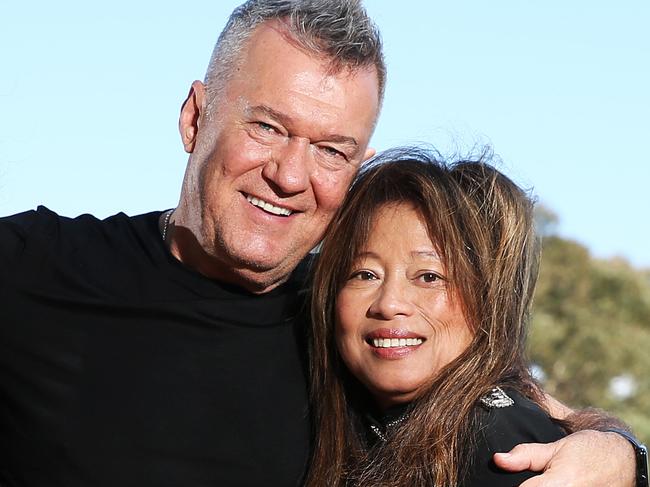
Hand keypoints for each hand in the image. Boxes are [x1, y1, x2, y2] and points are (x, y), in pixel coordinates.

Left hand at [493, 430, 635, 486]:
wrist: (622, 462)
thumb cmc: (588, 452)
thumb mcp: (556, 447)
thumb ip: (526, 455)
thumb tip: (498, 460)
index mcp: (557, 485)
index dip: (510, 484)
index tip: (495, 482)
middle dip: (525, 485)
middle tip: (523, 479)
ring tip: (534, 480)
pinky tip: (542, 483)